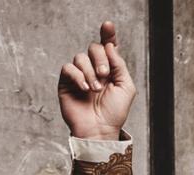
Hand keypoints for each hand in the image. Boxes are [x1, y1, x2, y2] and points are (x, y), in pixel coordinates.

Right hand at [58, 20, 135, 138]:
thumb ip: (120, 65)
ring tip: (95, 90)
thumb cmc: (114, 114)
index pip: (107, 47)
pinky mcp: (67, 83)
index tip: (108, 25)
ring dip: (90, 72)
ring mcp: (80, 75)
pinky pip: (68, 67)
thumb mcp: (126, 88)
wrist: (100, 131)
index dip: (108, 35)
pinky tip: (84, 89)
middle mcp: (94, 69)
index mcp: (110, 70)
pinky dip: (77, 76)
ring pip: (81, 57)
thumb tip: (109, 46)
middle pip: (94, 48)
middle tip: (104, 75)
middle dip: (100, 59)